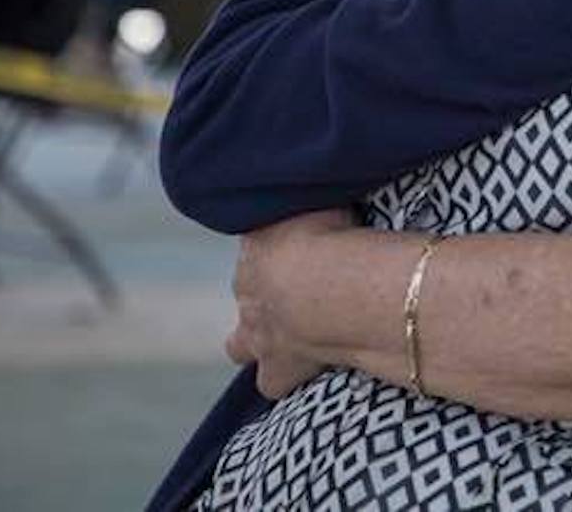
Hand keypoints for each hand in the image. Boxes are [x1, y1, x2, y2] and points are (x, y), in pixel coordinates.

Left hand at [226, 208, 355, 398]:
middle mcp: (247, 291)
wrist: (332, 286)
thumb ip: (312, 204)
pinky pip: (273, 382)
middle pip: (244, 293)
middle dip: (264, 296)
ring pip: (239, 345)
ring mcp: (258, 333)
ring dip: (259, 341)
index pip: (258, 248)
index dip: (281, 254)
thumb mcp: (319, 201)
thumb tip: (319, 190)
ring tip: (294, 336)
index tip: (307, 252)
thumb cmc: (333, 235)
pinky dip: (286, 377)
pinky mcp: (278, 368)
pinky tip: (309, 371)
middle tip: (301, 294)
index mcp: (255, 247)